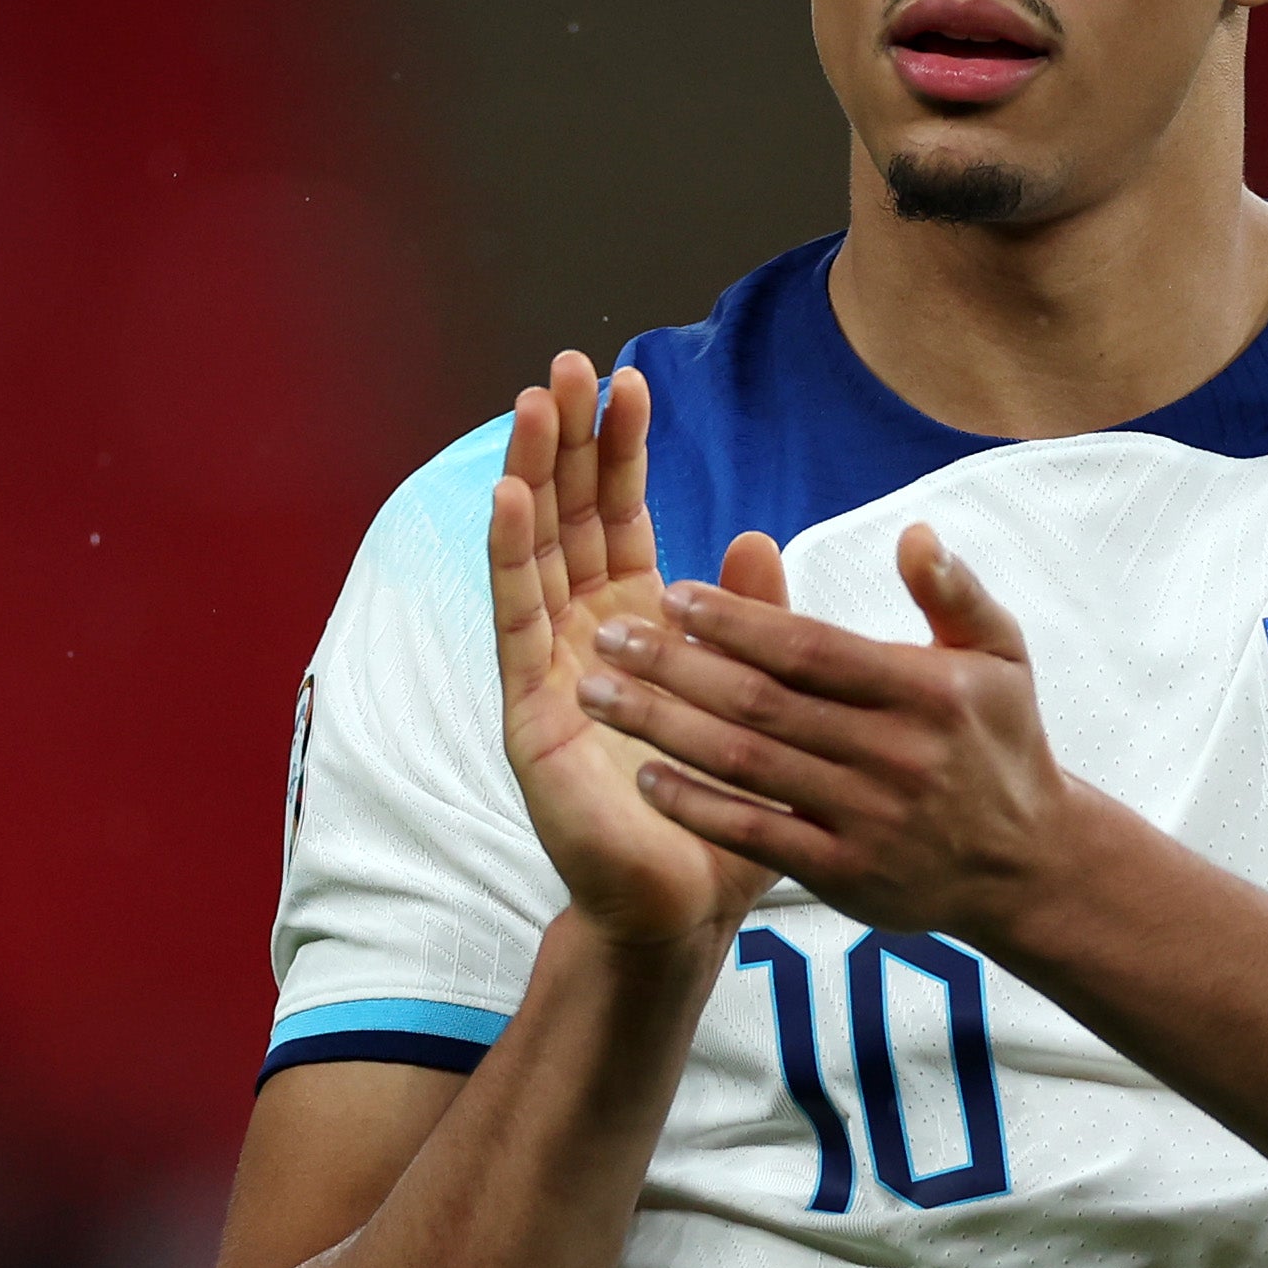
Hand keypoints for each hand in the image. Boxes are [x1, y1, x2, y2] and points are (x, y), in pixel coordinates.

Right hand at [488, 352, 792, 947]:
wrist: (687, 904)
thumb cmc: (722, 809)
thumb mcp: (757, 698)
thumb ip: (755, 620)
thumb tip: (761, 535)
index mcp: (639, 624)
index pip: (622, 517)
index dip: (622, 450)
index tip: (631, 379)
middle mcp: (584, 635)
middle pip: (567, 518)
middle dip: (566, 441)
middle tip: (568, 363)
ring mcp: (548, 668)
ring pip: (533, 552)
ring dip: (529, 475)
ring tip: (531, 403)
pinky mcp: (527, 710)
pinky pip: (513, 621)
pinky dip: (508, 555)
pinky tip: (505, 497)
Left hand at [577, 523, 1080, 942]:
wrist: (1028, 864)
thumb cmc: (1000, 743)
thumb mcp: (1002, 657)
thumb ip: (954, 593)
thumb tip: (913, 534)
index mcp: (927, 692)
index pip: (810, 649)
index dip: (736, 620)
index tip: (670, 595)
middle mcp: (896, 755)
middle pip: (763, 702)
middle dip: (675, 667)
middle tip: (608, 638)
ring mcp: (868, 819)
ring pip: (747, 764)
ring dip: (664, 728)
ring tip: (598, 696)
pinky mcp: (846, 875)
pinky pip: (755, 834)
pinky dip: (696, 805)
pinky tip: (645, 775)